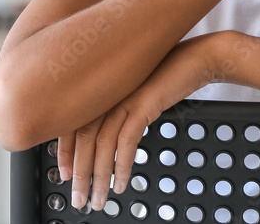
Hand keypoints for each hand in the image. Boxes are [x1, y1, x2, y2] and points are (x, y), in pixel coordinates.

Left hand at [56, 33, 222, 211]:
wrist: (194, 58)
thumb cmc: (165, 74)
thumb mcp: (133, 90)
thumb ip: (114, 106)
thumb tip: (101, 135)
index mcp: (99, 87)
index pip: (71, 123)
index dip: (65, 152)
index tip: (65, 174)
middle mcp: (106, 91)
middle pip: (83, 138)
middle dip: (80, 174)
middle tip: (79, 199)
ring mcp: (122, 96)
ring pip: (102, 144)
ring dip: (99, 177)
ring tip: (99, 200)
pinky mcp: (142, 103)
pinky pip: (126, 141)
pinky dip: (121, 166)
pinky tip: (121, 184)